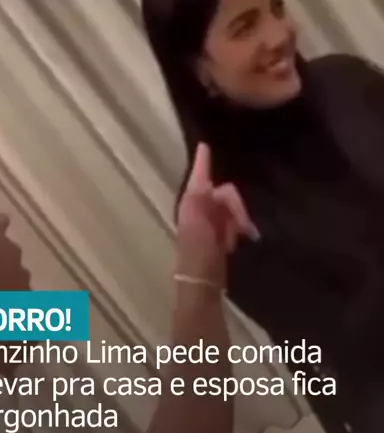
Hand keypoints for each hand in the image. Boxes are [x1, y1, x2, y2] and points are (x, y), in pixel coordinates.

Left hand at [176, 142, 258, 286]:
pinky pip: (233, 222)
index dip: (202, 164)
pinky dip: (238, 226)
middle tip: (242, 225)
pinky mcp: (219, 237)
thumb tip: (210, 182)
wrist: (202, 285)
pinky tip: (238, 240)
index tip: (205, 146)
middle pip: (222, 192)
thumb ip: (200, 200)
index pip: (198, 178)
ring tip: (239, 237)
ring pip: (230, 207)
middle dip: (234, 204)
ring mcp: (209, 224)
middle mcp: (198, 211)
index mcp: (190, 205)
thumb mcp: (197, 224)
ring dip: (237, 217)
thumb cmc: (197, 255)